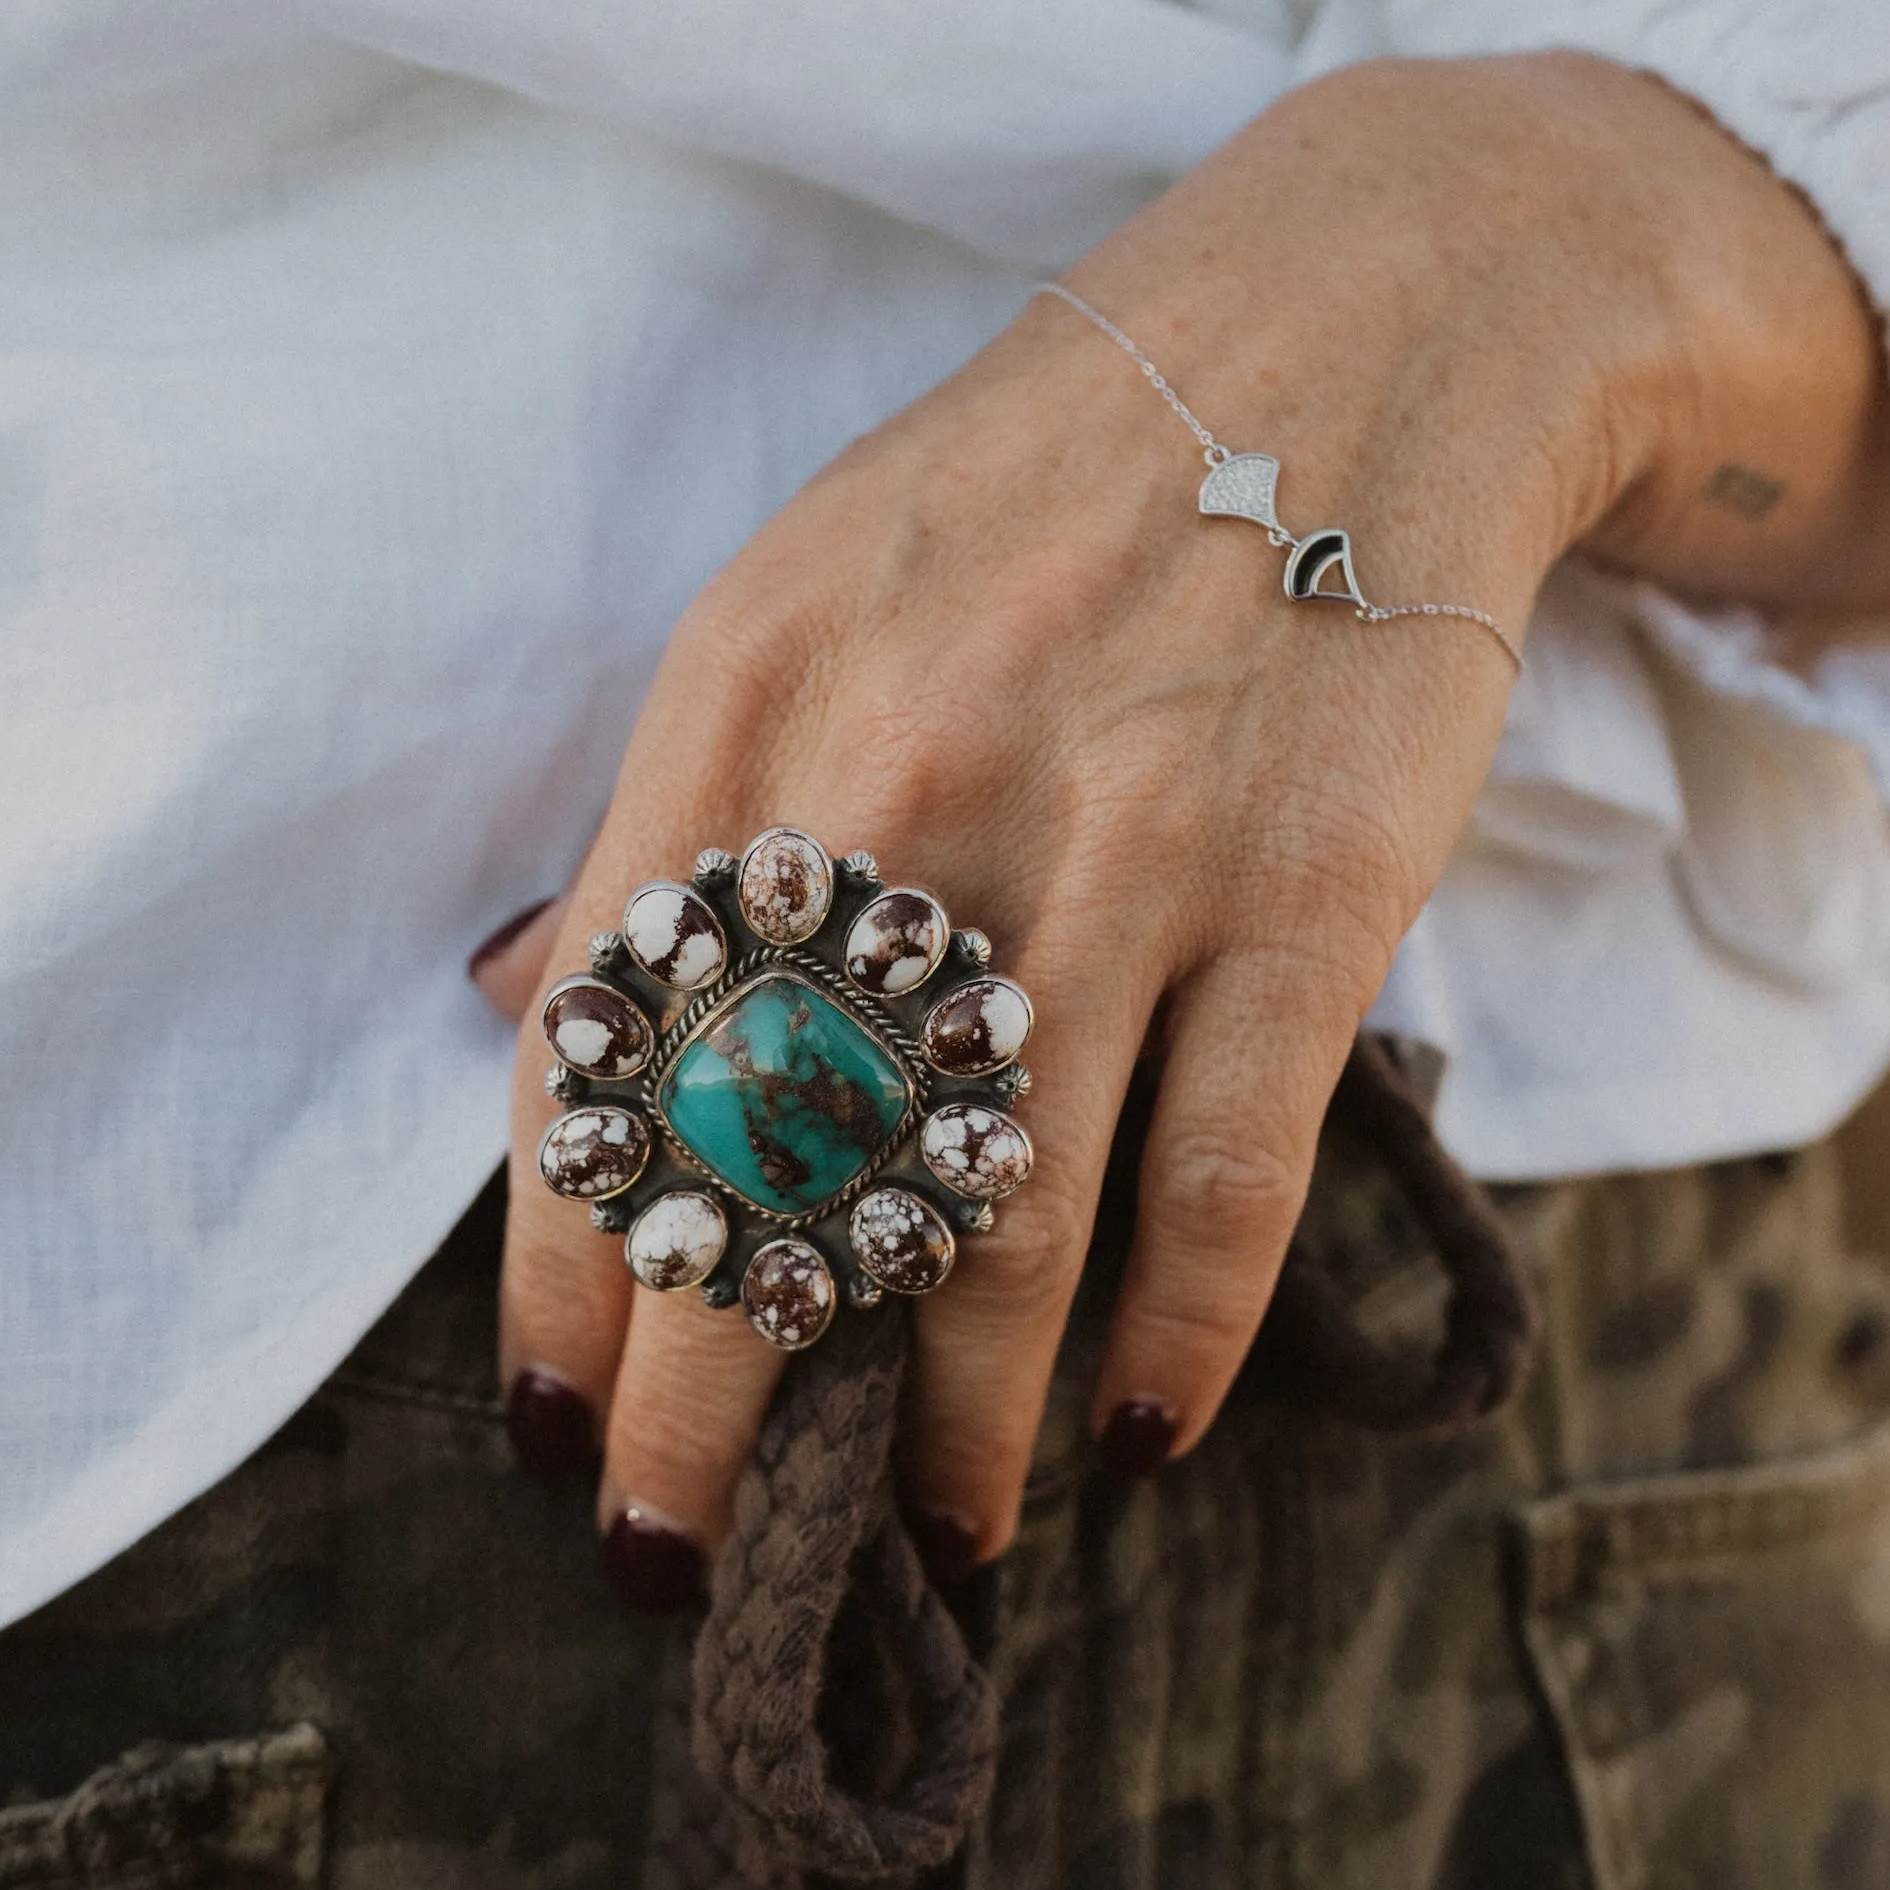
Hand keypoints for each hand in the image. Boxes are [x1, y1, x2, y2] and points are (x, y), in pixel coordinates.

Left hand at [488, 49, 1889, 1590]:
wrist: (1361, 322)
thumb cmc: (1047, 488)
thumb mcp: (803, 594)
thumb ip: (677, 818)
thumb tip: (529, 1028)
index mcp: (741, 705)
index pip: (602, 1060)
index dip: (564, 1277)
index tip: (550, 1429)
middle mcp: (900, 785)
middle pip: (768, 1177)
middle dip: (707, 1412)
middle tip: (682, 1567)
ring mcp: (1112, 846)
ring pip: (990, 1219)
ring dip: (948, 1423)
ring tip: (935, 1538)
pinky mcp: (1306, 891)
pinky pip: (1216, 1179)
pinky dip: (1176, 1335)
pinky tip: (1134, 1431)